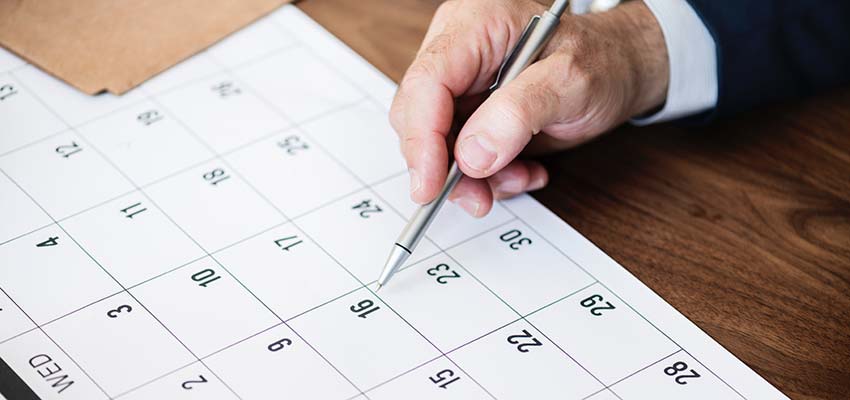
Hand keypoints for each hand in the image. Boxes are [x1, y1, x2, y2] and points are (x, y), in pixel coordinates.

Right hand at [390, 0, 668, 215]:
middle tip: (478, 197)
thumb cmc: (602, 60)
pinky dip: (487, 175)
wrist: (620, 69)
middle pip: (419, 116)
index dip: (421, 138)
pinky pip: (459, 155)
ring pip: (436, 144)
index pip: (426, 83)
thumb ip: (519, 114)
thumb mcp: (571, 82)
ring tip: (519, 177)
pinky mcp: (469, 112)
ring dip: (473, 177)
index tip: (431, 185)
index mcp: (475, 25)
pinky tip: (523, 169)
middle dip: (446, 166)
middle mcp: (458, 51)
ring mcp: (461, 83)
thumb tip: (471, 156)